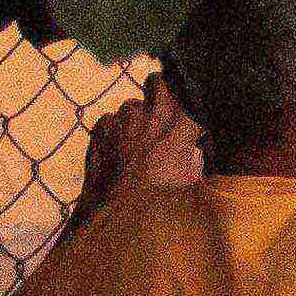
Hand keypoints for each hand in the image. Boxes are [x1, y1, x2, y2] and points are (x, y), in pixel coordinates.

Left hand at [83, 80, 201, 209]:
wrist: (117, 212)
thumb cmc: (160, 198)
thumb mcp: (192, 178)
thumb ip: (194, 154)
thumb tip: (193, 146)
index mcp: (180, 125)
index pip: (189, 93)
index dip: (187, 102)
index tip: (187, 112)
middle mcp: (152, 114)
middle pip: (157, 83)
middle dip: (159, 92)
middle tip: (160, 108)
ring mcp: (123, 119)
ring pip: (131, 106)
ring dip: (135, 118)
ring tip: (135, 141)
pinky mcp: (101, 128)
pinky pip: (109, 120)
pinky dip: (113, 131)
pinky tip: (116, 149)